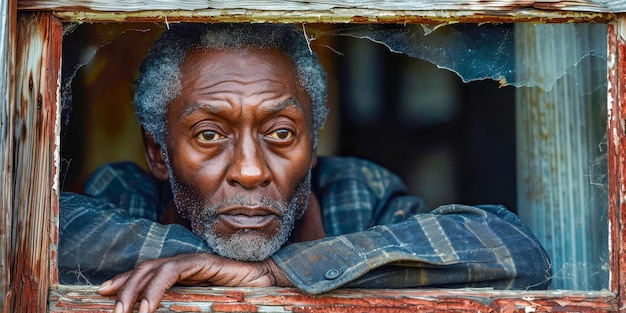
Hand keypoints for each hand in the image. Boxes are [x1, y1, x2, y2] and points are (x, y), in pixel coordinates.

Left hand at [97, 253, 292, 312]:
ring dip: (135, 289)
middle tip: (110, 307)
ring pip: (155, 267)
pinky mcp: (205, 262)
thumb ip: (186, 306)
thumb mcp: (206, 306)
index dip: (126, 281)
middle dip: (124, 285)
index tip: (104, 294)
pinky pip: (174, 270)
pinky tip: (148, 307)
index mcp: (185, 274)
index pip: (149, 273)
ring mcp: (196, 261)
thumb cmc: (243, 298)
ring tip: (124, 311)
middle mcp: (187, 264)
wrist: (272, 284)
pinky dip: (157, 286)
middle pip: (147, 268)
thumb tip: (165, 312)